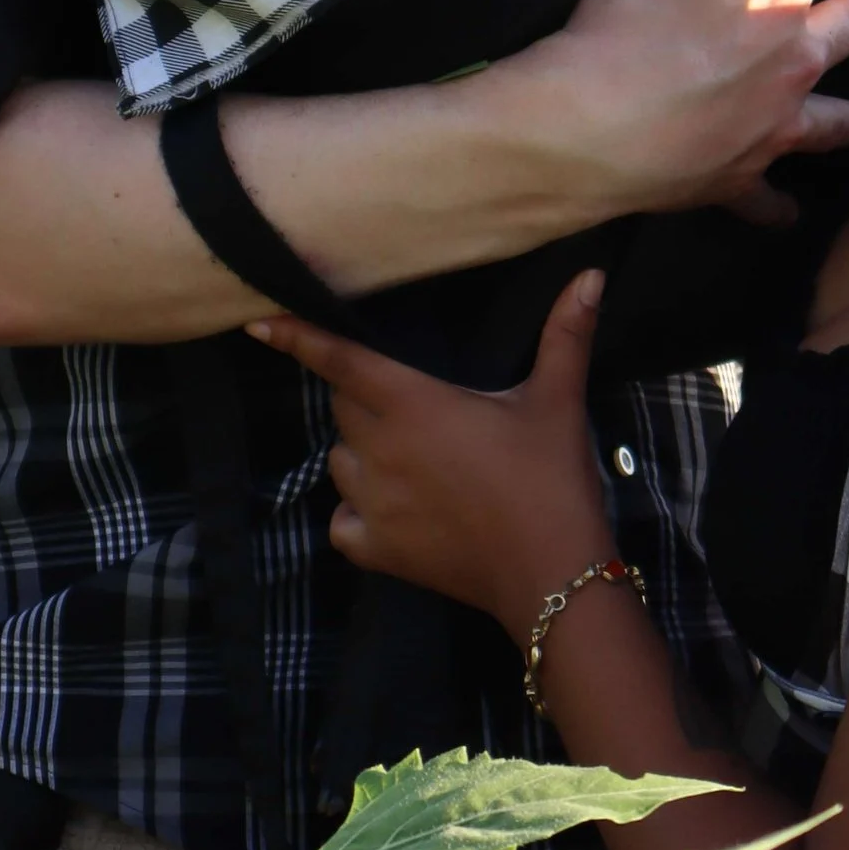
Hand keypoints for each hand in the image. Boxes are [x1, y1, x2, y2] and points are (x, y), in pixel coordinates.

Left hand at [251, 272, 617, 637]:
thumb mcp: (557, 401)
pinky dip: (356, 513)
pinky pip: (341, 521)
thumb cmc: (551, 479)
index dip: (298, 338)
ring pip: (341, 462)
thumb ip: (565, 335)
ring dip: (363, 454)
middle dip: (365, 400)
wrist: (552, 574)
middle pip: (343, 408)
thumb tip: (592, 275)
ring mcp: (371, 503)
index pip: (341, 361)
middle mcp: (379, 449)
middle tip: (414, 409)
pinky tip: (390, 511)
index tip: (257, 322)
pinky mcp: (375, 549)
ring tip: (413, 461)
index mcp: (414, 404)